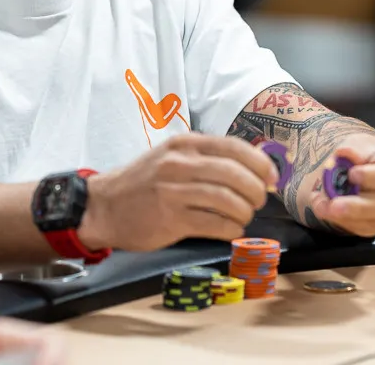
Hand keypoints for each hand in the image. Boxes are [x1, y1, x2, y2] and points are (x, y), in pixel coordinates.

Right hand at [79, 132, 277, 250]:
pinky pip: (216, 225)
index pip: (235, 148)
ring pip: (229, 201)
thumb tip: (254, 168)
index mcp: (183, 144)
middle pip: (236, 175)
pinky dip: (231, 230)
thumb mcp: (171, 158)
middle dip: (256, 192)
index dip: (260, 164)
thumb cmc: (143, 183)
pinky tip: (229, 230)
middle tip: (256, 203)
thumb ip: (206, 159)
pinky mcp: (171, 219)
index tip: (271, 179)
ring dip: (244, 213)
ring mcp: (173, 191)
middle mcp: (179, 164)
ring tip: (241, 218)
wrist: (103, 206)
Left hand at [307, 135, 374, 236]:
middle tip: (334, 205)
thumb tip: (345, 153)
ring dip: (347, 217)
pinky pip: (369, 229)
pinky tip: (327, 212)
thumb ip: (355, 148)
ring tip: (322, 207)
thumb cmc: (369, 153)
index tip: (352, 174)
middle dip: (359, 206)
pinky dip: (346, 223)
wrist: (368, 167)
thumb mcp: (361, 143)